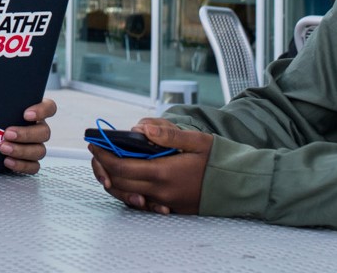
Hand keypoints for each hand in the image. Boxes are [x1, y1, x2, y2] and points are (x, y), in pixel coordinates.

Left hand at [0, 98, 56, 174]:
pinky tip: (8, 161)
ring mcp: (35, 145)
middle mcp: (38, 128)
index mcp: (34, 111)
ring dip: (21, 150)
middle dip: (26, 134)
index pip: (49, 107)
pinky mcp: (29, 161)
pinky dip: (21, 165)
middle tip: (8, 133)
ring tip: (3, 148)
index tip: (26, 114)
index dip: (42, 111)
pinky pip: (33, 166)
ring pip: (39, 150)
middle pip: (44, 132)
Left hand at [87, 117, 209, 214]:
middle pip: (119, 182)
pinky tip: (128, 180)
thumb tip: (141, 129)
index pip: (122, 167)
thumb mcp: (197, 140)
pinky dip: (128, 191)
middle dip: (102, 166)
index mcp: (164, 173)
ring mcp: (166, 202)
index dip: (104, 155)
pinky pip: (142, 202)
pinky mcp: (171, 208)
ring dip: (112, 180)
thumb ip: (168, 135)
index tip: (95, 143)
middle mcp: (161, 191)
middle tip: (96, 151)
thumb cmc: (219, 160)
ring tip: (106, 163)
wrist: (241, 186)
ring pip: (127, 195)